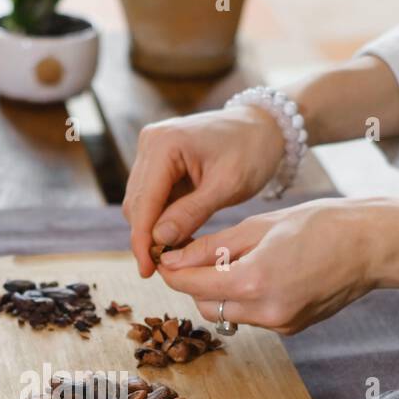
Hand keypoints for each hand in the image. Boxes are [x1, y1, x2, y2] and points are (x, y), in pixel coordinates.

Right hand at [122, 106, 284, 276]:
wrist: (263, 127)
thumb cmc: (251, 150)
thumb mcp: (227, 186)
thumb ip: (191, 213)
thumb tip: (158, 240)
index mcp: (165, 143)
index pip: (144, 201)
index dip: (142, 240)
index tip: (146, 271)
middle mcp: (151, 142)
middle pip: (136, 203)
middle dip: (147, 237)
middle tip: (165, 268)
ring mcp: (152, 149)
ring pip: (141, 203)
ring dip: (154, 230)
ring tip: (177, 252)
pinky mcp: (158, 159)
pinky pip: (152, 196)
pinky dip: (162, 218)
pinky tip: (178, 235)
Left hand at [155, 199, 377, 334]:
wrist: (372, 245)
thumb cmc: (320, 224)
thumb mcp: (259, 226)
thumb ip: (211, 247)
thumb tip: (172, 260)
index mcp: (254, 281)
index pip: (192, 285)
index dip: (172, 272)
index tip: (164, 257)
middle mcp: (266, 311)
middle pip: (205, 306)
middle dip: (196, 283)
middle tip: (198, 254)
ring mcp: (280, 324)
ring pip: (227, 314)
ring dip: (220, 292)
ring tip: (235, 260)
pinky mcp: (290, 328)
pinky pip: (252, 316)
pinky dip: (245, 298)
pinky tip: (263, 272)